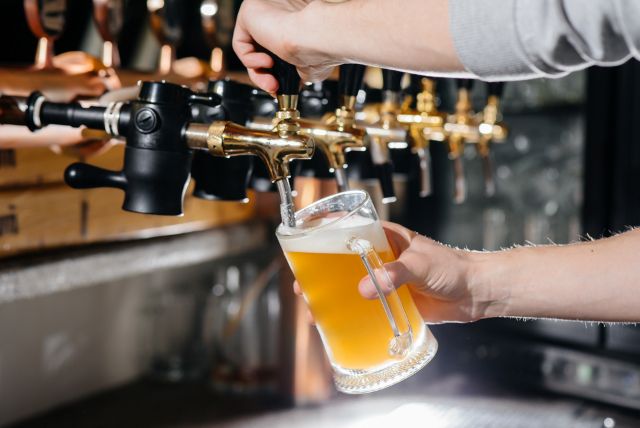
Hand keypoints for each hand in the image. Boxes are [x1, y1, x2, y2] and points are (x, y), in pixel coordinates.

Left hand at [233, 0, 337, 92]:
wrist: (317, 38)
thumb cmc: (320, 47)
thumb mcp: (308, 66)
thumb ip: (296, 70)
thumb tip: (290, 85)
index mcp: (294, 23)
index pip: (275, 49)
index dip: (275, 73)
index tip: (280, 87)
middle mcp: (278, 14)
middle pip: (260, 51)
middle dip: (265, 76)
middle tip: (274, 88)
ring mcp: (264, 12)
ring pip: (250, 50)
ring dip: (258, 73)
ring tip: (272, 81)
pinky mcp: (250, 12)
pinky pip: (240, 43)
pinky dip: (250, 60)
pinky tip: (267, 63)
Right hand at [292, 221, 503, 323]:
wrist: (475, 293)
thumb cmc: (452, 267)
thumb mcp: (420, 264)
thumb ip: (394, 274)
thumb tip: (366, 289)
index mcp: (386, 239)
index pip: (350, 229)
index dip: (325, 234)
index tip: (304, 240)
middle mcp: (381, 259)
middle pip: (342, 263)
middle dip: (319, 273)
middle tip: (302, 286)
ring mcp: (385, 281)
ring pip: (350, 287)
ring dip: (331, 297)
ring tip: (312, 309)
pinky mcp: (392, 302)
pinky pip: (366, 308)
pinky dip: (350, 315)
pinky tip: (336, 324)